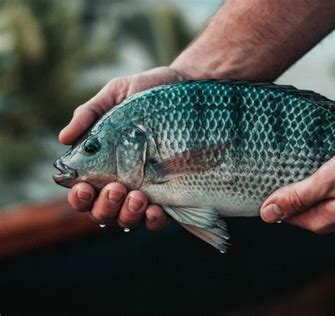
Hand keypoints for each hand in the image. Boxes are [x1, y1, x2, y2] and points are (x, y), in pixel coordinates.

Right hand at [60, 67, 186, 230]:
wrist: (184, 87)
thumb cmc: (146, 92)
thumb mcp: (115, 94)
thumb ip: (89, 114)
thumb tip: (64, 139)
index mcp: (101, 164)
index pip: (84, 192)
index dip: (79, 198)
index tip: (83, 188)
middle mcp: (121, 182)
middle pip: (102, 212)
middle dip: (104, 206)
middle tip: (116, 187)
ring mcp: (145, 191)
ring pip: (126, 220)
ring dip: (127, 214)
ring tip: (137, 196)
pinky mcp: (170, 194)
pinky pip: (156, 220)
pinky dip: (152, 220)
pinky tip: (155, 209)